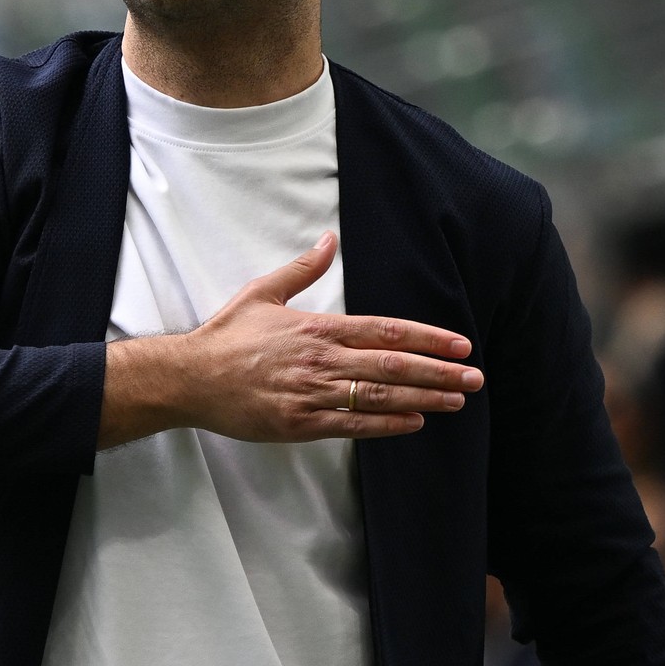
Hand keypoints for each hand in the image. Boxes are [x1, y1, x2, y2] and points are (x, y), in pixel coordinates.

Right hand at [99, 232, 482, 446]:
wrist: (190, 378)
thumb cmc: (227, 335)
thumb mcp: (263, 292)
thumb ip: (302, 268)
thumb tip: (328, 239)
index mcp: (318, 328)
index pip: (386, 331)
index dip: (427, 338)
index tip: (459, 343)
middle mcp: (321, 361)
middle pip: (392, 366)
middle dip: (439, 371)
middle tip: (475, 376)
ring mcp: (312, 395)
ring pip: (379, 397)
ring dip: (423, 398)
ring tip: (458, 399)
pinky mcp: (300, 424)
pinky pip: (353, 426)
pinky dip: (387, 425)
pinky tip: (415, 421)